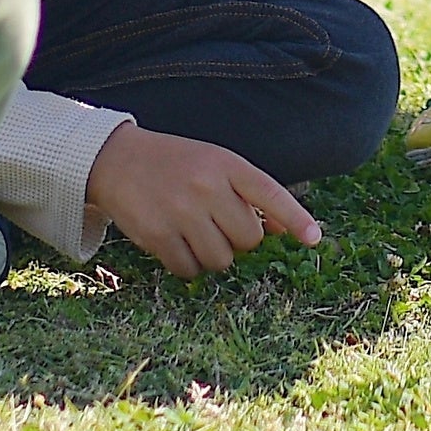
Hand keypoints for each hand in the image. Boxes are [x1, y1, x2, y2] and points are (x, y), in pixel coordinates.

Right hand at [85, 124, 323, 277]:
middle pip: (249, 238)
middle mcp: (207, 187)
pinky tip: (178, 244)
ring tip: (197, 233)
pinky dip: (189, 265)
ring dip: (215, 255)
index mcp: (226, 164)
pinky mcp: (157, 235)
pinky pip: (190, 270)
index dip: (296, 218)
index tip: (314, 239)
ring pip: (222, 259)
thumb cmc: (176, 163)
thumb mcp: (216, 163)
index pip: (271, 193)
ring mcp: (181, 212)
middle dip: (240, 239)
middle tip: (219, 224)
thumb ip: (250, 194)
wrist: (116, 160)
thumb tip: (284, 230)